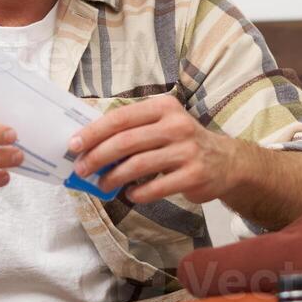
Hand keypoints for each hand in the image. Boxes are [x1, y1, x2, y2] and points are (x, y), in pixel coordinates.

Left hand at [68, 93, 240, 204]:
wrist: (227, 161)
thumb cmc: (184, 142)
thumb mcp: (163, 124)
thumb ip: (133, 129)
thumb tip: (92, 145)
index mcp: (163, 108)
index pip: (120, 118)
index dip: (93, 133)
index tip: (74, 145)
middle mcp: (176, 125)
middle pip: (125, 141)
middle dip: (97, 157)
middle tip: (82, 170)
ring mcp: (186, 150)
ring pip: (137, 165)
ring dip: (113, 177)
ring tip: (102, 184)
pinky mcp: (193, 175)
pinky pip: (155, 188)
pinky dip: (137, 193)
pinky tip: (130, 194)